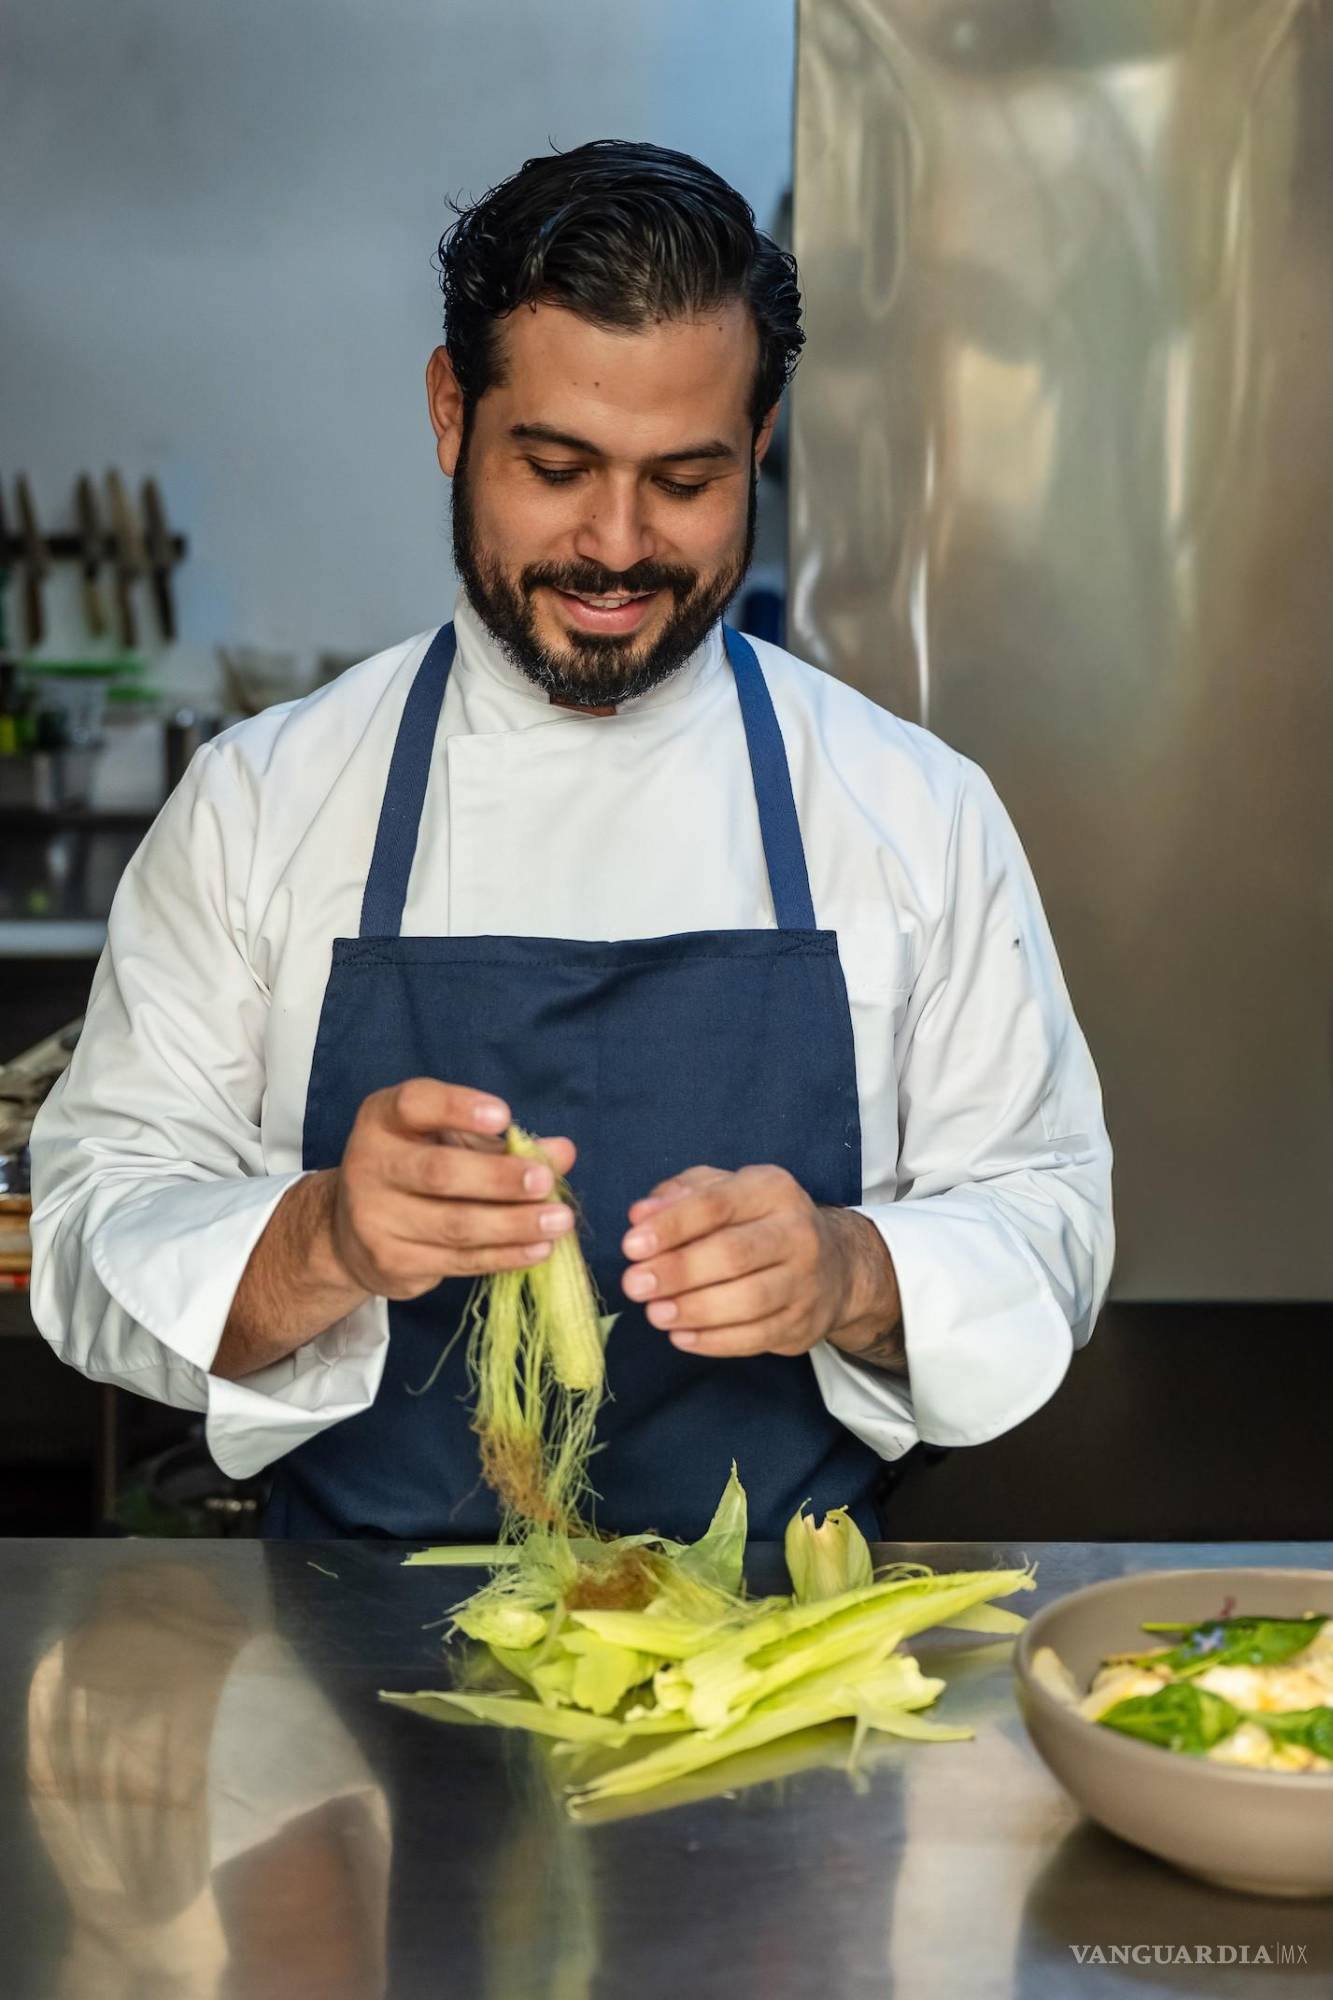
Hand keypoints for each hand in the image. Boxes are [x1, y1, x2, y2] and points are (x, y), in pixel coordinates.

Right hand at [329, 1079, 576, 1300]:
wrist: (352, 1233)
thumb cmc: (415, 1171)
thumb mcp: (452, 1143)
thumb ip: (504, 1145)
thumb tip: (564, 1152)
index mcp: (383, 1119)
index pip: (415, 1104)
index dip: (458, 1108)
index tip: (504, 1116)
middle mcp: (369, 1164)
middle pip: (440, 1172)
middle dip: (499, 1179)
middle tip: (545, 1182)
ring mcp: (375, 1218)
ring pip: (455, 1224)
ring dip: (514, 1224)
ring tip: (559, 1220)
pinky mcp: (392, 1262)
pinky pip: (459, 1260)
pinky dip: (505, 1255)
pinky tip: (539, 1248)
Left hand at [620, 1164, 899, 1359]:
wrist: (834, 1265)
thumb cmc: (758, 1222)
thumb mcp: (722, 1191)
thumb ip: (678, 1197)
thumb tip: (640, 1216)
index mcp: (772, 1190)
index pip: (717, 1204)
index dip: (671, 1226)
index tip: (631, 1245)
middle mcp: (797, 1231)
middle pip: (733, 1254)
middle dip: (678, 1271)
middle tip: (634, 1285)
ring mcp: (806, 1280)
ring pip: (748, 1300)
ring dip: (694, 1310)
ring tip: (655, 1314)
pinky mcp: (804, 1323)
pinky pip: (756, 1337)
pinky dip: (714, 1341)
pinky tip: (681, 1336)